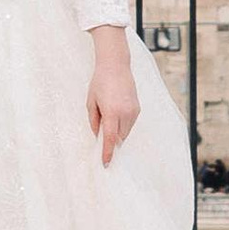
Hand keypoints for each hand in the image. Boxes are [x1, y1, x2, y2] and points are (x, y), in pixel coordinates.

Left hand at [87, 26, 139, 166]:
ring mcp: (133, 111)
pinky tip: (115, 116)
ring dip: (117, 134)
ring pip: (125, 132)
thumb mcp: (91, 102)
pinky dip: (122, 126)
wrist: (116, 66)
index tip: (106, 164)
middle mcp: (125, 113)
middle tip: (102, 142)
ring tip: (107, 121)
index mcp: (112, 112)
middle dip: (111, 143)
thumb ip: (93, 121)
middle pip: (119, 138)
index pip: (110, 139)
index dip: (108, 153)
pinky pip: (130, 124)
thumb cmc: (99, 82)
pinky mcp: (137, 109)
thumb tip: (98, 136)